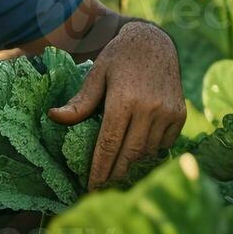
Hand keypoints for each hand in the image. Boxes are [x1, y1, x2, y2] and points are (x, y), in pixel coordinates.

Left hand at [47, 20, 185, 188]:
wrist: (155, 42)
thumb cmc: (119, 58)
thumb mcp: (96, 75)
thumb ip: (80, 102)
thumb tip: (53, 118)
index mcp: (124, 100)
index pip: (109, 145)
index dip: (100, 170)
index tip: (91, 188)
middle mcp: (149, 109)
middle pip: (129, 155)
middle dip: (115, 176)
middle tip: (103, 191)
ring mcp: (167, 113)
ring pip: (147, 153)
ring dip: (133, 167)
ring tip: (119, 178)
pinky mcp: (179, 115)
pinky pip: (164, 145)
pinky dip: (151, 154)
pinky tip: (138, 159)